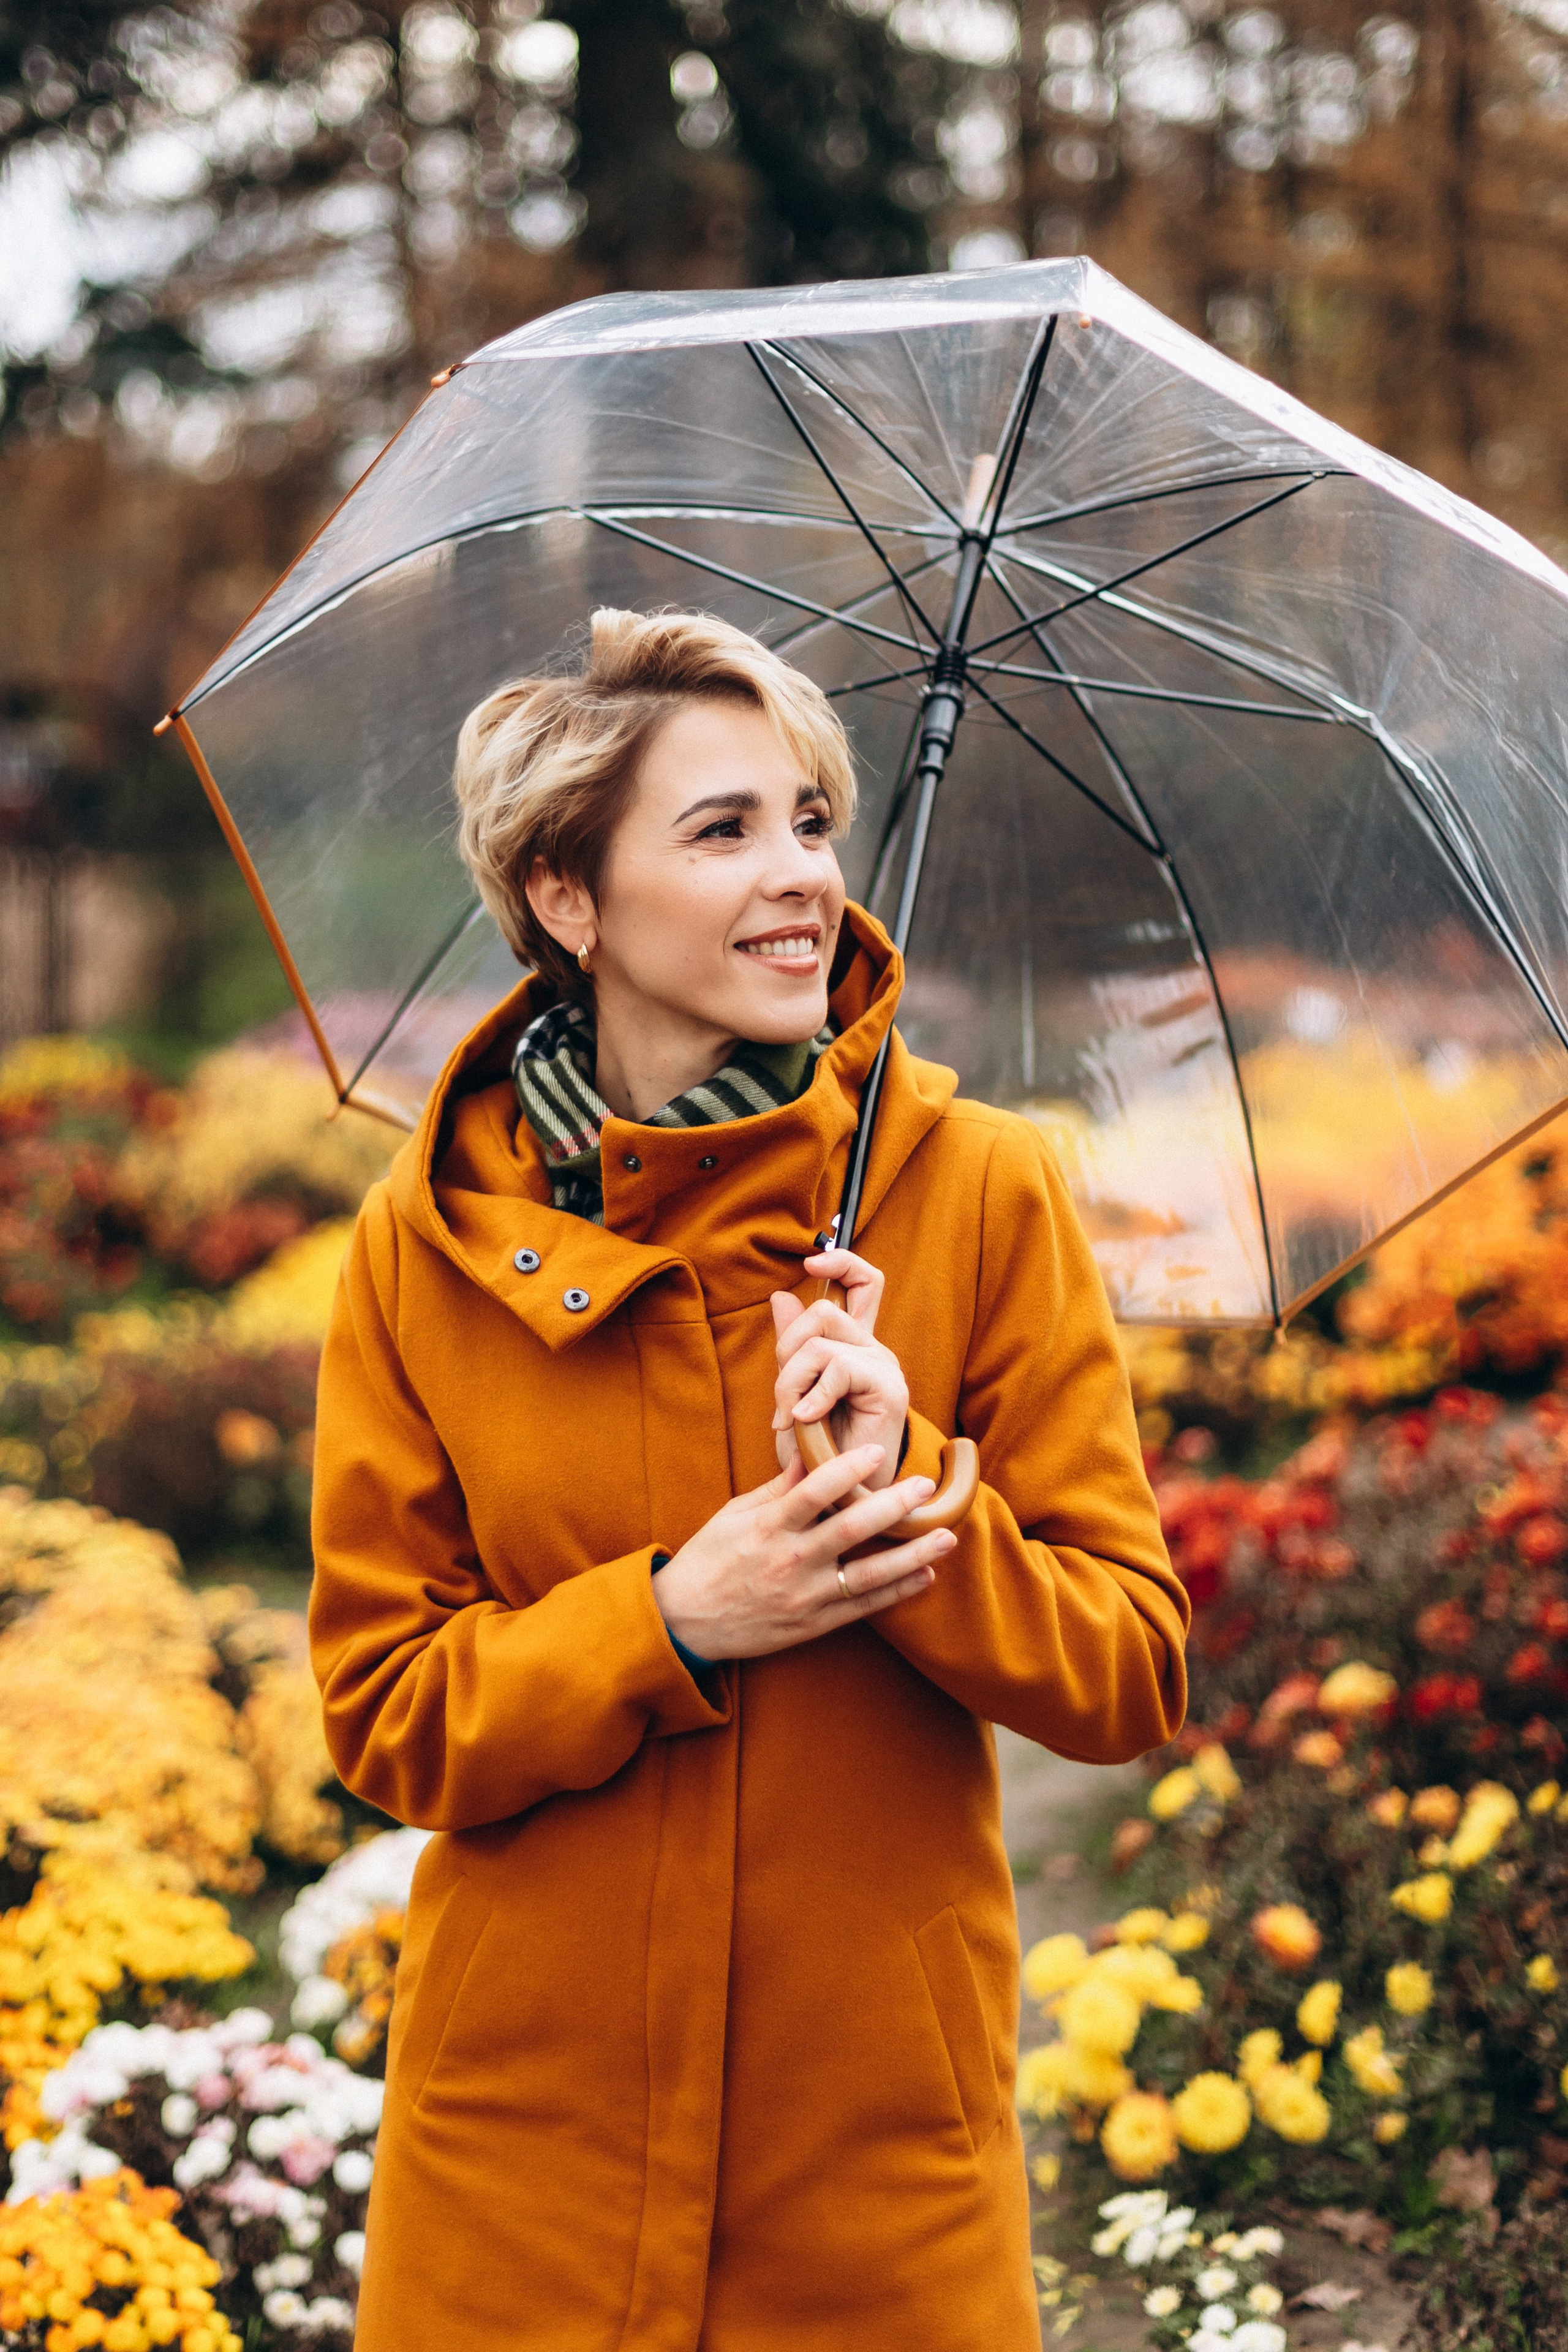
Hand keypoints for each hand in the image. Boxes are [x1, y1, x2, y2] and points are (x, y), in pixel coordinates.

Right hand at [652, 1444, 955, 1661]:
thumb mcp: (735, 1515)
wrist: (685, 1622)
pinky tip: (925, 1577)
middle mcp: (789, 1561)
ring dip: (912, 1556)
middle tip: (925, 1487)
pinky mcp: (813, 1624)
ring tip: (946, 1537)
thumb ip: (778, 1489)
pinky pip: (863, 1608)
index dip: (845, 1470)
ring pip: (867, 1574)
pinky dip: (896, 1593)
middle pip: (849, 1530)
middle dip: (892, 1506)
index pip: (812, 1493)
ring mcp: (804, 1596)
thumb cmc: (709, 1559)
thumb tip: (812, 1456)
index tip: (876, 1452)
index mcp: (767, 1528)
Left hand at [770, 1246, 907, 1492]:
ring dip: (791, 1381)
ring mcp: (883, 1367)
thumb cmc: (820, 1454)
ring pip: (820, 1341)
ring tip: (791, 1418)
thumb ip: (792, 1347)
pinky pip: (836, 1368)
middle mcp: (874, 1350)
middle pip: (823, 1309)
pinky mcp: (887, 1388)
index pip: (863, 1281)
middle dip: (786, 1349)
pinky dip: (810, 1395)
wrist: (843, 1502)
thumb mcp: (795, 1393)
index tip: (809, 1262)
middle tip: (783, 1398)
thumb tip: (781, 1296)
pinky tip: (804, 1422)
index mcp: (856, 1346)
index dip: (841, 1260)